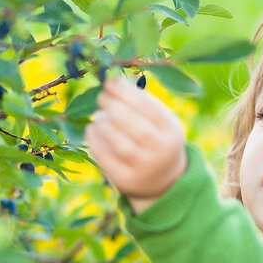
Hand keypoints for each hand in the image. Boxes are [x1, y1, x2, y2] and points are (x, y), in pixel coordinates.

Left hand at [85, 75, 187, 205]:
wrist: (163, 179)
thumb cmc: (156, 138)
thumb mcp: (160, 121)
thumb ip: (142, 103)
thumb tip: (112, 83)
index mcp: (171, 131)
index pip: (148, 108)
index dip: (126, 93)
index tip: (110, 82)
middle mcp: (160, 151)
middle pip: (135, 126)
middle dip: (114, 107)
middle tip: (101, 97)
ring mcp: (143, 168)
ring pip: (120, 144)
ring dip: (104, 124)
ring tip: (98, 116)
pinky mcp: (126, 180)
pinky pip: (106, 159)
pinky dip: (95, 141)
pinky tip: (92, 129)